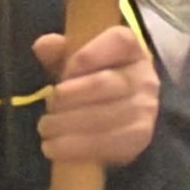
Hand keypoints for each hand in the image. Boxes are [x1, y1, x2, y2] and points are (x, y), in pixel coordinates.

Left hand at [33, 26, 159, 168]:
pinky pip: (108, 144)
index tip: (62, 73)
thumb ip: (59, 51)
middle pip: (102, 84)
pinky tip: (55, 147)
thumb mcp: (72, 60)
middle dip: (67, 97)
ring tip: (46, 128)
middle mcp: (144, 77)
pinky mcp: (140, 137)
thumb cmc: (89, 78)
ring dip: (66, 125)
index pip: (118, 41)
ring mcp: (146, 108)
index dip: (85, 56)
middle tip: (48, 106)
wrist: (119, 113)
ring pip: (103, 116)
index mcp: (130, 48)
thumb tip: (43, 45)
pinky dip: (76, 147)